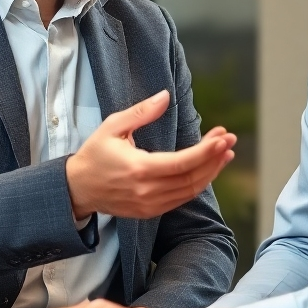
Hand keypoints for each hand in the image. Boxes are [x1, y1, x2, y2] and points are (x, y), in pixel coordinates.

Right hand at [66, 90, 235, 219]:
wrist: (77, 188)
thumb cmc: (95, 155)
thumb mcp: (113, 126)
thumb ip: (141, 112)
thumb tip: (165, 96)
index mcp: (139, 169)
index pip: (182, 163)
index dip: (206, 152)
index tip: (222, 137)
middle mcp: (147, 191)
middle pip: (192, 177)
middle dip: (215, 158)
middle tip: (230, 139)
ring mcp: (150, 204)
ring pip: (190, 190)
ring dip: (211, 171)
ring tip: (225, 152)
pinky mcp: (151, 211)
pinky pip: (181, 199)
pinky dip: (198, 183)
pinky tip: (208, 169)